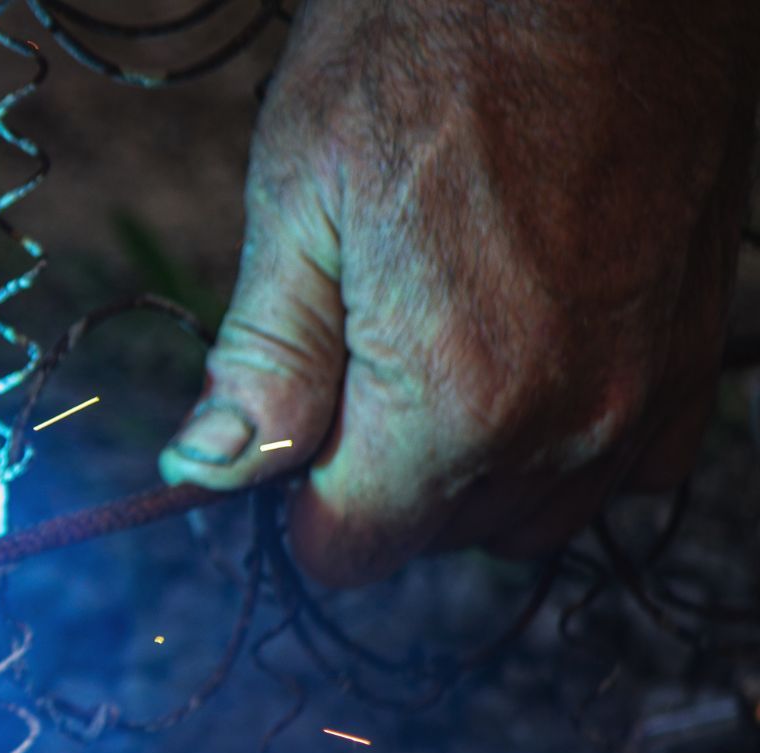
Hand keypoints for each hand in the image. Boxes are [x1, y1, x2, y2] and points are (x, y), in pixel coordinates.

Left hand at [159, 0, 756, 585]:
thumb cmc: (429, 51)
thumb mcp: (299, 202)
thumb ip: (261, 364)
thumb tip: (207, 472)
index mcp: (455, 403)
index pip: (349, 549)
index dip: (292, 505)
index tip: (279, 433)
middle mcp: (569, 421)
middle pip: (435, 535)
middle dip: (372, 479)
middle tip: (346, 354)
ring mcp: (647, 387)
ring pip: (530, 511)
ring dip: (465, 469)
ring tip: (428, 345)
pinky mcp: (697, 344)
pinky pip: (627, 462)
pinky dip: (565, 440)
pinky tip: (520, 358)